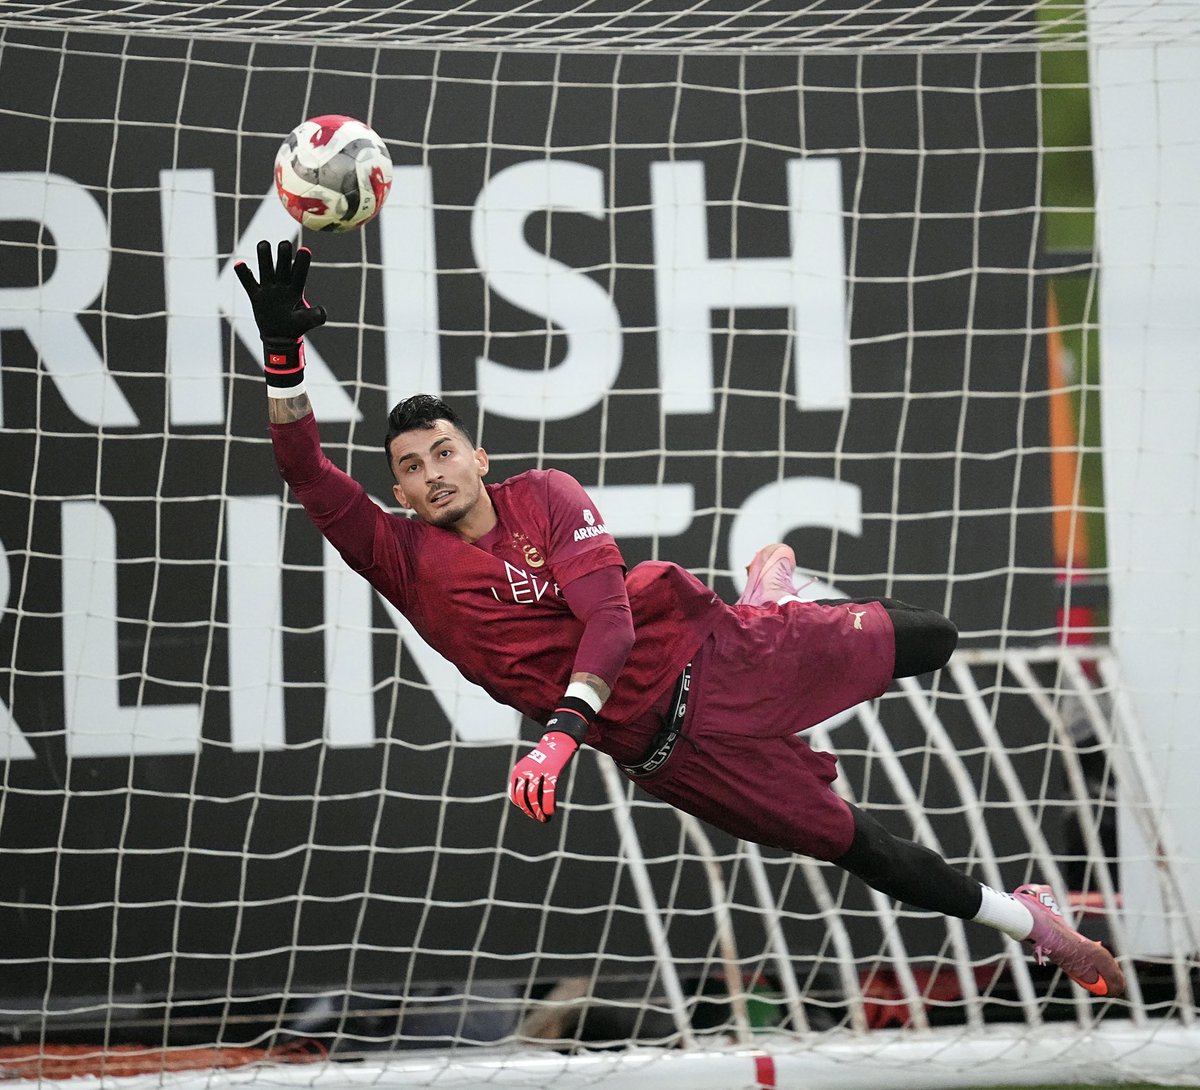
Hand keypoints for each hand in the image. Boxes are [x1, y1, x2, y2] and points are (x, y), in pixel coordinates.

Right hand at [233, 240, 326, 392]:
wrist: (279, 336)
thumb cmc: (295, 327)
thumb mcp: (307, 322)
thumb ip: (316, 316)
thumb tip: (322, 311)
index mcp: (296, 290)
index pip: (299, 274)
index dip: (302, 263)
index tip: (305, 250)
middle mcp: (282, 286)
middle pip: (283, 267)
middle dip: (283, 256)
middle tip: (285, 244)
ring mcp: (268, 289)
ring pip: (266, 269)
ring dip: (265, 257)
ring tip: (264, 244)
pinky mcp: (256, 296)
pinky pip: (248, 283)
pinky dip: (244, 274)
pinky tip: (239, 264)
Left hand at [508, 731, 578, 822]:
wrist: (558, 742)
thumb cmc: (546, 759)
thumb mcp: (532, 769)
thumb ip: (528, 784)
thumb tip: (530, 806)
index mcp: (518, 771)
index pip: (515, 795)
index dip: (522, 807)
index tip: (530, 812)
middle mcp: (526, 770)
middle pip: (523, 797)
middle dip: (530, 811)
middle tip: (538, 818)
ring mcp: (538, 771)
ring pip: (534, 797)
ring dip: (538, 811)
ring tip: (544, 818)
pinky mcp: (552, 772)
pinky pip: (548, 793)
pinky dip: (548, 805)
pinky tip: (552, 812)